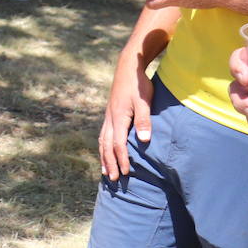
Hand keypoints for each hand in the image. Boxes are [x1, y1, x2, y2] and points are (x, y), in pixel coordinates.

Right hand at [98, 55, 153, 180]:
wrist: (127, 69)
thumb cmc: (138, 85)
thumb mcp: (144, 101)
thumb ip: (143, 120)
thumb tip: (143, 140)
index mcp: (118, 118)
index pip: (118, 144)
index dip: (122, 159)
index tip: (127, 173)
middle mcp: (110, 119)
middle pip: (107, 146)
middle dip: (110, 163)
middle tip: (114, 179)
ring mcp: (108, 117)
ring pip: (103, 141)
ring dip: (104, 157)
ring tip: (106, 172)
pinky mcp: (110, 114)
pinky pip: (103, 135)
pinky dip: (103, 147)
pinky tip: (105, 152)